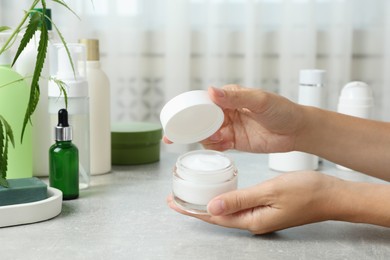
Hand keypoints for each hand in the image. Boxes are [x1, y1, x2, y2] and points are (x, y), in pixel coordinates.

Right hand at [163, 85, 305, 153]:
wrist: (296, 131)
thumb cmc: (282, 110)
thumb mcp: (260, 100)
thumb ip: (236, 97)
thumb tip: (211, 90)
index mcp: (230, 96)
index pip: (204, 101)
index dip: (189, 109)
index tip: (176, 117)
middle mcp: (226, 111)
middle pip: (201, 119)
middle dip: (189, 128)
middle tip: (178, 136)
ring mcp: (229, 127)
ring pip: (207, 133)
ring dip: (205, 138)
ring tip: (219, 138)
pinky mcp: (234, 141)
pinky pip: (217, 145)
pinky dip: (214, 147)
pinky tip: (219, 146)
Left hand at [167, 171, 343, 233]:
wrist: (331, 195)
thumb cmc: (305, 191)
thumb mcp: (270, 191)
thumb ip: (240, 199)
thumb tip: (212, 207)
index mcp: (252, 220)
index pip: (214, 217)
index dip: (192, 210)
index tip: (174, 203)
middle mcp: (253, 222)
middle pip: (217, 216)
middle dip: (196, 207)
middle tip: (177, 198)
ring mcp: (259, 217)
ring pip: (227, 211)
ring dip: (208, 203)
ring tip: (192, 194)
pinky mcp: (265, 210)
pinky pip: (238, 206)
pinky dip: (225, 199)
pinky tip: (220, 193)